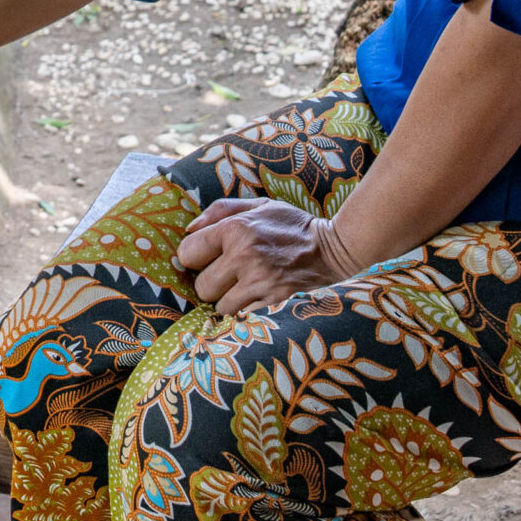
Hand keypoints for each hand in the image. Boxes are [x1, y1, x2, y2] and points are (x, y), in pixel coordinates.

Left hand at [174, 197, 366, 314]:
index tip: (206, 257)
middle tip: (228, 275)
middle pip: (202, 286)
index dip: (194, 257)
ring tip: (244, 286)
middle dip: (211, 282)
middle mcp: (244, 255)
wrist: (333, 248)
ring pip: (220, 305)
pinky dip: (245, 309)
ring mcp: (260, 281)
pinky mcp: (273, 301)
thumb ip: (220, 211)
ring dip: (228, 299)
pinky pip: (242, 315)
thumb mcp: (258, 206)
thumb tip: (190, 229)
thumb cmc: (290, 225)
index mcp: (236, 228)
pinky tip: (257, 296)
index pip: (187, 252)